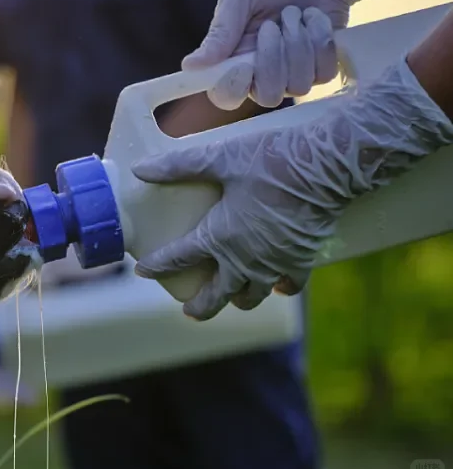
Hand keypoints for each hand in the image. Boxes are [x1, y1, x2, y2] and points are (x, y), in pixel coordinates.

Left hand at [132, 57, 452, 319]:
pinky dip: (281, 288)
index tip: (143, 272)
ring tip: (233, 298)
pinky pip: (289, 285)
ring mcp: (275, 264)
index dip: (158, 266)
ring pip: (252, 295)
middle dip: (201, 305)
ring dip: (238, 299)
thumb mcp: (220, 158)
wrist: (328, 167)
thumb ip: (179, 166)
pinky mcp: (303, 260)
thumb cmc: (271, 160)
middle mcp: (245, 258)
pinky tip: (278, 285)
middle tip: (190, 310)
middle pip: (217, 294)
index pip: (179, 257)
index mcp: (219, 236)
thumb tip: (140, 169)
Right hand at [188, 0, 434, 109]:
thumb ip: (220, 32)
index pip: (226, 95)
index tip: (242, 64)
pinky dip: (320, 39)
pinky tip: (313, 18)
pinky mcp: (323, 66)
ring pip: (298, 85)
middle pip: (268, 96)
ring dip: (298, 43)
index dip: (233, 87)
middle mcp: (262, 72)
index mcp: (233, 60)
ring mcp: (295, 72)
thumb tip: (190, 66)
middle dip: (273, 58)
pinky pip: (324, 73)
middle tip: (271, 25)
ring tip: (294, 13)